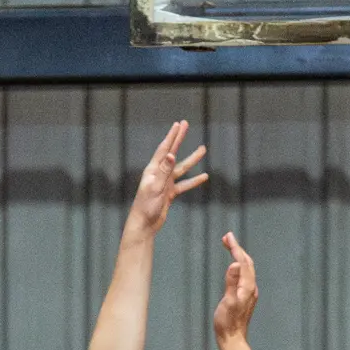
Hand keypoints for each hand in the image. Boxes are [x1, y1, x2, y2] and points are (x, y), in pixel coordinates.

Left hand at [124, 119, 209, 238]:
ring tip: (203, 149)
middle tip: (186, 125)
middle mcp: (159, 174)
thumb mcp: (156, 188)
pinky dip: (194, 181)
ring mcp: (165, 183)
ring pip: (181, 168)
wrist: (144, 225)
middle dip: (179, 139)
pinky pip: (184, 184)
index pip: (164, 149)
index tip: (178, 124)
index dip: (172, 136)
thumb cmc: (146, 207)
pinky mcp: (169, 193)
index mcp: (153, 170)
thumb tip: (171, 155)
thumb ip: (164, 172)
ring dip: (192, 159)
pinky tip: (204, 176)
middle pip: (172, 152)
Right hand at [214, 231, 258, 338]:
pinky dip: (239, 266)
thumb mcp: (228, 301)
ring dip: (238, 256)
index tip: (228, 236)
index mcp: (247, 287)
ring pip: (246, 269)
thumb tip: (235, 264)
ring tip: (229, 247)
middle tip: (226, 238)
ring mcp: (249, 293)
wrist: (233, 339)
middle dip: (237, 249)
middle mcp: (251, 288)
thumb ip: (231, 282)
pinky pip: (244, 276)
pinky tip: (234, 267)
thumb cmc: (228, 323)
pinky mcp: (245, 297)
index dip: (235, 248)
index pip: (242, 262)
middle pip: (247, 263)